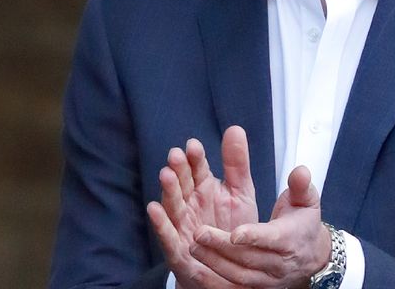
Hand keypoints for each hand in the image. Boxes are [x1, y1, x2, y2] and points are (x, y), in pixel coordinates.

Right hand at [146, 126, 259, 288]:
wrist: (233, 265)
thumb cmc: (232, 227)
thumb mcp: (241, 192)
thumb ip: (237, 164)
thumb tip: (235, 128)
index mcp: (205, 189)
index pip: (198, 170)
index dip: (196, 159)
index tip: (194, 145)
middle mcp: (190, 205)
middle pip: (182, 185)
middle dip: (179, 170)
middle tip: (176, 155)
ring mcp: (182, 226)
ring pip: (173, 207)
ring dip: (168, 191)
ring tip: (166, 174)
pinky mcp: (178, 250)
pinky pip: (168, 236)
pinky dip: (161, 224)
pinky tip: (154, 209)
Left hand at [188, 164, 330, 287]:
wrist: (312, 255)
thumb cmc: (304, 223)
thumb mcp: (306, 201)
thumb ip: (300, 185)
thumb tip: (299, 171)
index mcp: (291, 239)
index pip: (271, 239)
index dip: (253, 236)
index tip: (234, 233)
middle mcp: (279, 263)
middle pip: (249, 258)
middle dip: (222, 247)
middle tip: (199, 233)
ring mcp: (268, 279)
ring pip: (239, 275)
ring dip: (214, 262)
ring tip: (194, 246)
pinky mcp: (257, 288)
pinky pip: (234, 288)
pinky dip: (215, 281)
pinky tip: (198, 269)